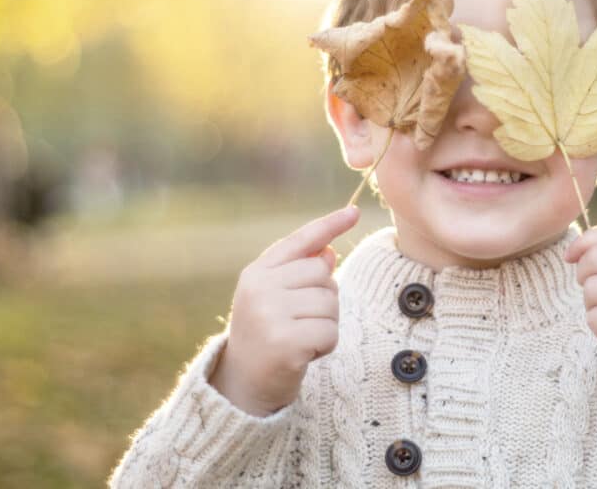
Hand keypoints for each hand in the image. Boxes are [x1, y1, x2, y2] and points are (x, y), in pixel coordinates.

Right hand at [209, 206, 359, 416]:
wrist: (243, 386)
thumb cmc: (266, 336)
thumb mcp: (275, 298)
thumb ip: (299, 272)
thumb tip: (330, 251)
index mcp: (256, 273)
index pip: (300, 241)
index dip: (329, 225)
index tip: (353, 212)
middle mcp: (259, 289)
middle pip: (323, 273)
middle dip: (324, 298)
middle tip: (300, 321)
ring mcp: (269, 315)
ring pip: (330, 303)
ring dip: (325, 324)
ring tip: (300, 338)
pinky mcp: (285, 343)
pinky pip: (330, 331)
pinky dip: (325, 345)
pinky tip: (304, 355)